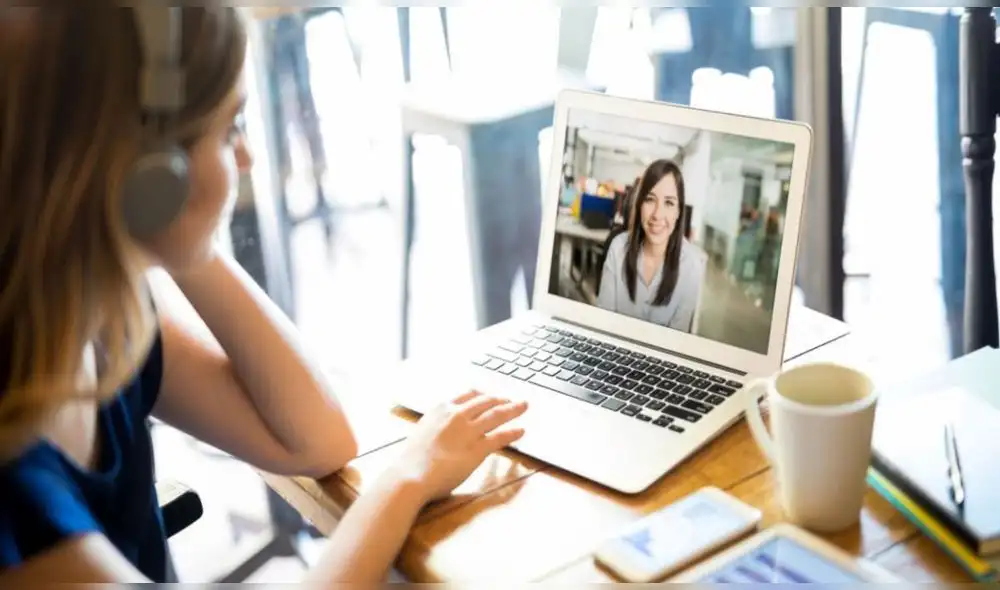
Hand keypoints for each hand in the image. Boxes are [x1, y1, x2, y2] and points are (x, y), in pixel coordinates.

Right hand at [385, 391, 527, 503]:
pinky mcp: (478, 449)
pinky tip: (521, 431)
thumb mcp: (422, 431)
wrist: (411, 475)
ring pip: (497, 414)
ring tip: (523, 406)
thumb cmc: (412, 459)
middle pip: (486, 401)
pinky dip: (513, 432)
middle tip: (510, 399)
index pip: (468, 395)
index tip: (490, 396)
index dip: (483, 395)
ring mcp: (469, 430)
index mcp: (441, 408)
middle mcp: (457, 415)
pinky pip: (500, 436)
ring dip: (513, 409)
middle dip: (500, 399)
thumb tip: (444, 428)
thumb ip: (437, 424)